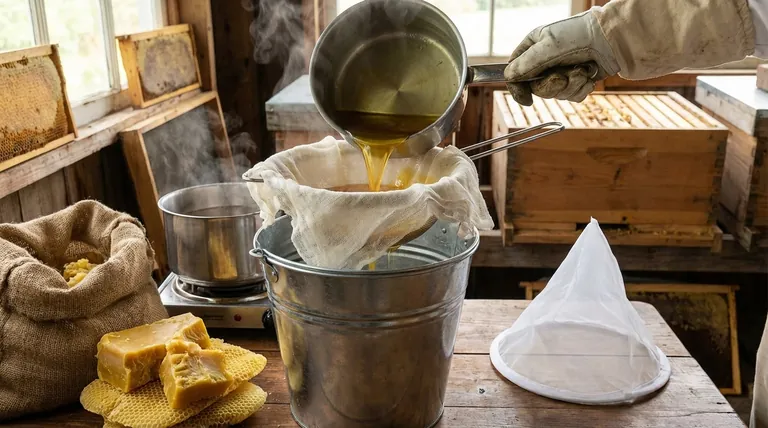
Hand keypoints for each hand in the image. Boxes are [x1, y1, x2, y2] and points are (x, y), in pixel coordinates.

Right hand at [504, 11, 619, 105]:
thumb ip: (526, 63)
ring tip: (581, 71)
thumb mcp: (547, 46)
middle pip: (536, 87)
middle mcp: (545, 61)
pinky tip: (588, 76)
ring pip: (555, 94)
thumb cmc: (580, 35)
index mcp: (533, 47)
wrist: (613, 39)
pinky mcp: (577, 81)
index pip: (515, 71)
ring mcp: (561, 71)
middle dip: (552, 85)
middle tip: (563, 77)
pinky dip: (580, 88)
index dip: (518, 87)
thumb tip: (508, 76)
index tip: (526, 100)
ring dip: (570, 85)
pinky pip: (571, 96)